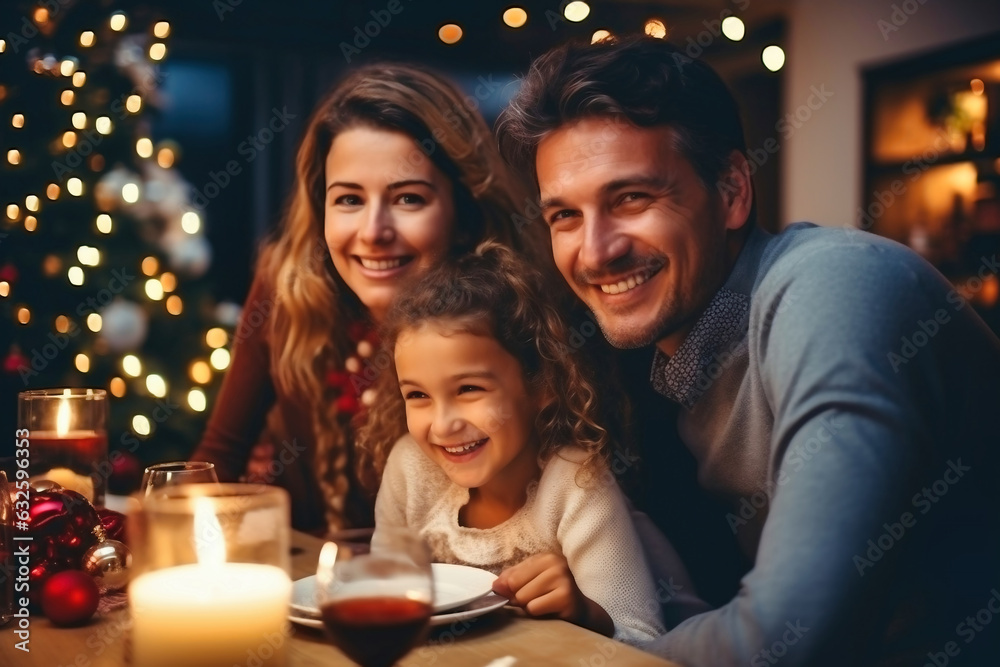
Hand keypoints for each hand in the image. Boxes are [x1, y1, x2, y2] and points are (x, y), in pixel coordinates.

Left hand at [493, 553, 613, 636]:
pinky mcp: (566, 597)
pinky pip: (534, 609)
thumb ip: (512, 579)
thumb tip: (495, 586)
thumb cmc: (552, 596)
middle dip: (520, 599)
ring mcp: (562, 579)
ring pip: (523, 598)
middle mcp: (555, 564)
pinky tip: (551, 611)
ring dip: (529, 608)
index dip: (510, 590)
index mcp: (545, 557)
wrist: (582, 612)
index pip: (510, 576)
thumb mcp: (532, 581)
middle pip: (515, 587)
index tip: (522, 593)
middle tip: (537, 601)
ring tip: (544, 605)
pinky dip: (538, 614)